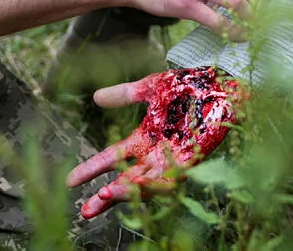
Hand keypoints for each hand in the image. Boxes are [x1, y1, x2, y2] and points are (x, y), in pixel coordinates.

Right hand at [66, 67, 244, 218]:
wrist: (222, 83)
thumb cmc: (190, 86)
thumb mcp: (150, 88)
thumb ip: (124, 95)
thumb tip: (96, 97)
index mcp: (144, 139)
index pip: (112, 158)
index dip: (92, 169)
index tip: (70, 182)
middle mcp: (156, 154)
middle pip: (126, 181)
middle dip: (106, 196)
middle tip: (86, 210)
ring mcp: (174, 159)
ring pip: (146, 185)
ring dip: (127, 192)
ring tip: (106, 195)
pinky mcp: (192, 160)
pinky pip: (172, 178)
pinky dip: (155, 183)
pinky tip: (139, 184)